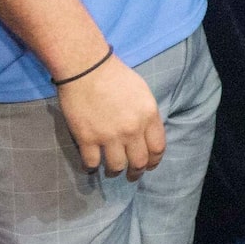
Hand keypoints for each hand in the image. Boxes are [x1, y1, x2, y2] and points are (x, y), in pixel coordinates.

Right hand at [57, 52, 164, 179]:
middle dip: (136, 172)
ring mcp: (109, 136)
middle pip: (139, 162)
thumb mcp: (143, 93)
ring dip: (114, 172)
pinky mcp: (87, 138)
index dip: (154, 161)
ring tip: (111, 172)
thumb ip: (147, 115)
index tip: (149, 165)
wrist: (86, 68)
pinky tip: (91, 167)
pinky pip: (91, 163)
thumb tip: (147, 134)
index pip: (158, 149)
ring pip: (116, 166)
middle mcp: (132, 130)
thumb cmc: (115, 76)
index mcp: (149, 116)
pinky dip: (91, 168)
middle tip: (132, 176)